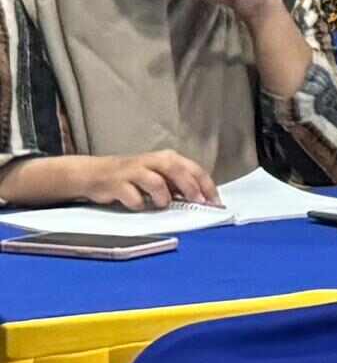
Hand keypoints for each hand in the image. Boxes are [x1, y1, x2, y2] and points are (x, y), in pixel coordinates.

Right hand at [55, 148, 219, 212]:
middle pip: (177, 170)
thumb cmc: (132, 177)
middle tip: (199, 203)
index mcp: (166, 158)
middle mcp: (151, 161)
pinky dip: (139, 204)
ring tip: (162, 204)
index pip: (193, 169)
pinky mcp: (117, 183)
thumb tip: (202, 199)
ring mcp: (133, 171)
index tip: (215, 202)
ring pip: (156, 182)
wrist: (94, 174)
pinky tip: (138, 204)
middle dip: (191, 188)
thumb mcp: (159, 176)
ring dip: (164, 197)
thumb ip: (178, 185)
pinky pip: (133, 197)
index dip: (207, 185)